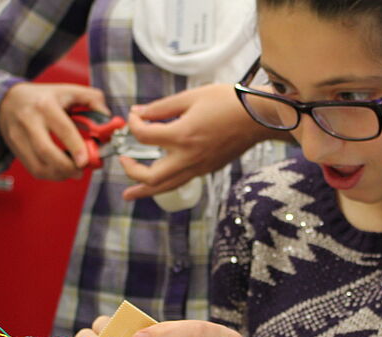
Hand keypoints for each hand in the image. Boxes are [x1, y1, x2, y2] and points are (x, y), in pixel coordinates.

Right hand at [0, 83, 109, 180]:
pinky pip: (33, 169)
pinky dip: (49, 175)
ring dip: (59, 175)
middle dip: (66, 167)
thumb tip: (107, 117)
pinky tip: (60, 171)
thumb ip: (92, 99)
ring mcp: (19, 137)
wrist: (8, 100)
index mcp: (45, 105)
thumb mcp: (68, 90)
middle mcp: (29, 121)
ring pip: (38, 165)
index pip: (62, 128)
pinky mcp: (15, 149)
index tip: (85, 161)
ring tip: (72, 172)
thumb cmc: (44, 97)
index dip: (75, 147)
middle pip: (45, 151)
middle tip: (80, 171)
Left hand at [120, 83, 278, 199]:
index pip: (144, 136)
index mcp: (182, 135)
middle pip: (151, 176)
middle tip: (123, 161)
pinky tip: (159, 179)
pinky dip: (165, 183)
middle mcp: (189, 156)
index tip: (134, 116)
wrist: (259, 117)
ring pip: (167, 186)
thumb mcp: (191, 96)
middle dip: (132, 171)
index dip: (133, 125)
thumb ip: (161, 107)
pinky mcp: (208, 169)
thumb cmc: (228, 102)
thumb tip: (138, 113)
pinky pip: (181, 181)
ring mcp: (199, 166)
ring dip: (145, 190)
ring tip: (129, 194)